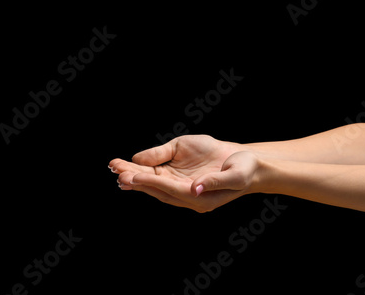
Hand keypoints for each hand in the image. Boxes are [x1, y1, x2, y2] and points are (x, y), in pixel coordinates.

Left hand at [108, 135, 259, 212]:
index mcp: (202, 199)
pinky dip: (145, 172)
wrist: (248, 164)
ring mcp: (184, 190)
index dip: (151, 182)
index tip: (133, 175)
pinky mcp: (182, 180)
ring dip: (136, 176)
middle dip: (136, 180)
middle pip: (158, 189)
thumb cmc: (244, 168)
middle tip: (117, 171)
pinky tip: (131, 167)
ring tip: (116, 167)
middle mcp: (189, 197)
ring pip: (156, 184)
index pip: (171, 190)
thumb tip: (194, 188)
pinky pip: (160, 178)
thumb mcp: (235, 174)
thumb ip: (214, 181)